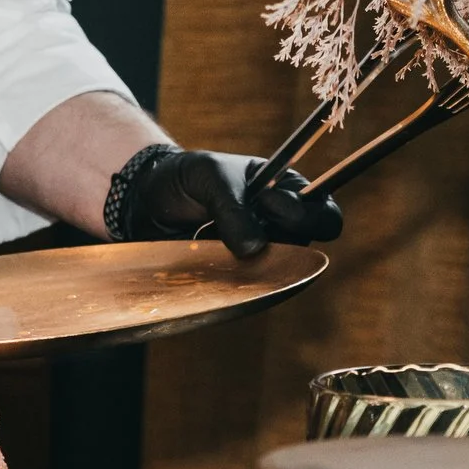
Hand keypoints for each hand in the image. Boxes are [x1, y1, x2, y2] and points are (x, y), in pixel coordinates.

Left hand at [105, 143, 342, 259]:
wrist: (144, 200)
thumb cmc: (185, 178)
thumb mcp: (210, 177)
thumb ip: (234, 208)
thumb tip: (255, 250)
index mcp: (287, 191)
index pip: (323, 213)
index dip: (303, 213)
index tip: (266, 202)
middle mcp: (280, 228)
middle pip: (307, 251)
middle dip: (278, 243)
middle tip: (241, 227)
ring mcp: (259, 256)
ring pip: (276, 276)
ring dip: (248, 262)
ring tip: (211, 235)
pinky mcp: (236, 279)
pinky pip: (247, 290)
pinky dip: (230, 278)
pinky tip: (206, 257)